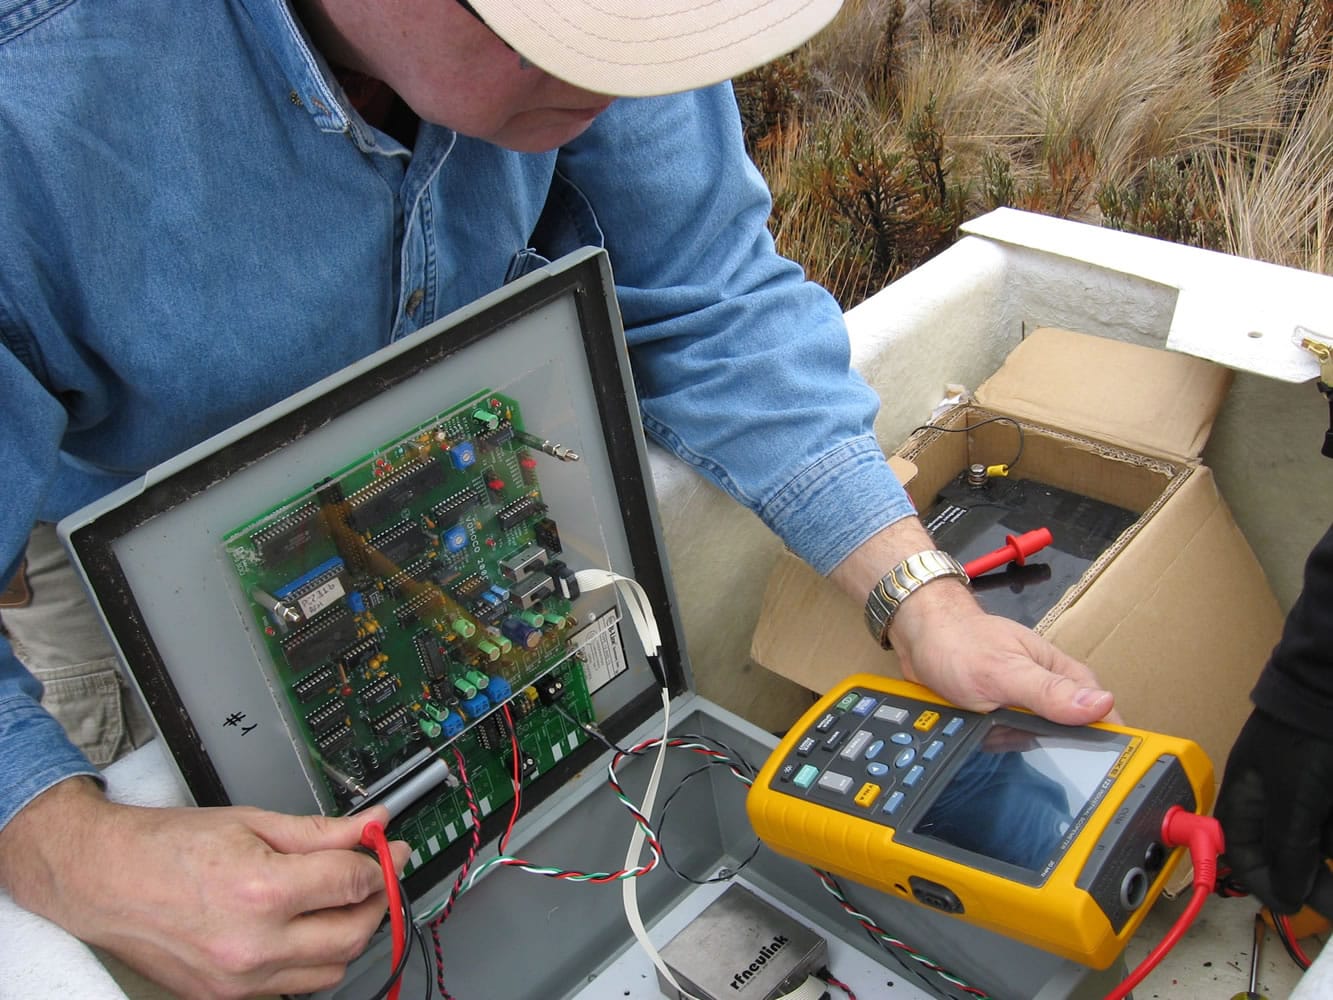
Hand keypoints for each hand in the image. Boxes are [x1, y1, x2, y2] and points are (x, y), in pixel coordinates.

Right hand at [0, 777, 410, 998]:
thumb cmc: (166, 847)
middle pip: (353, 933)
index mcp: (262, 892)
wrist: (103, 880)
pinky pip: (293, 988)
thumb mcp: (253, 823)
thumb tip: (373, 825)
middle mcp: (253, 945)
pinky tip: (303, 930)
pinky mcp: (225, 998)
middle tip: (376, 874)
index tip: (389, 849)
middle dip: (377, 901)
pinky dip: (310, 961)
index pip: (354, 883)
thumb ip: (321, 832)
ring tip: (340, 901)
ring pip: (331, 970)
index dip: (382, 862)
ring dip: (349, 935)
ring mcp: (238, 981)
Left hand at [830, 518, 1115, 725]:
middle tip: (1010, 731)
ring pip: (1034, 746)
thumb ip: (1051, 692)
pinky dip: (992, 741)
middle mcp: (1052, 692)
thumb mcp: (1006, 672)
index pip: (1104, 718)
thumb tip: (1102, 705)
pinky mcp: (1004, 716)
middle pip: (1069, 740)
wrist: (920, 637)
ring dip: (1010, 743)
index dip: (1106, 745)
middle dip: (1040, 747)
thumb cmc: (961, 644)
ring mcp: (1027, 706)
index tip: (1095, 767)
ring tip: (988, 722)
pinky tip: (978, 728)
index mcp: (1067, 676)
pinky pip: (1008, 743)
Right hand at [1215, 707, 1332, 916]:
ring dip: (1328, 853)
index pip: (1245, 858)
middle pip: (1287, 857)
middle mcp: (1272, 804)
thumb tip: (1287, 895)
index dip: (1268, 886)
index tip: (1296, 906)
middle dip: (1310, 879)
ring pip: (1316, 843)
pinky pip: (1329, 827)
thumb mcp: (1292, 800)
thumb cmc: (1300, 738)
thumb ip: (1288, 849)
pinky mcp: (1326, 792)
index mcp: (1244, 803)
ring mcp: (1304, 797)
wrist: (1329, 692)